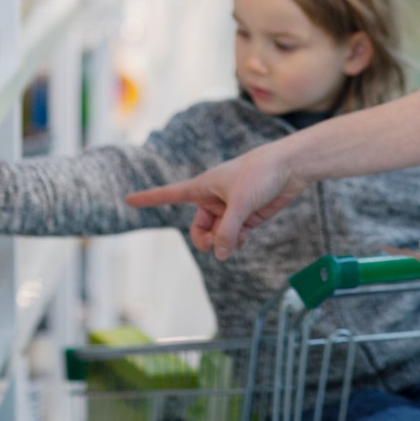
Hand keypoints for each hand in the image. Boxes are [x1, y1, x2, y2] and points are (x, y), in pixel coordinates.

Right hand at [126, 145, 306, 260]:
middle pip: (198, 229)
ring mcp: (230, 208)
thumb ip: (227, 231)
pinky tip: (246, 236)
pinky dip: (237, 240)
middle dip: (205, 241)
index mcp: (203, 186)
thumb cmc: (261, 174)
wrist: (291, 166)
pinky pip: (234, 236)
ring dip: (224, 243)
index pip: (169, 194)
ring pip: (217, 236)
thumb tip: (218, 254)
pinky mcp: (247, 216)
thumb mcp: (240, 204)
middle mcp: (213, 198)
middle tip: (216, 245)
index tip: (128, 199)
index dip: (149, 198)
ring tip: (238, 237)